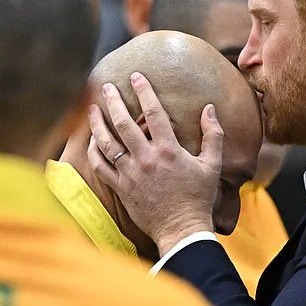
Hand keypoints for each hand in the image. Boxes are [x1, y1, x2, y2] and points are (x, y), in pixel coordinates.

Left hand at [87, 72, 223, 254]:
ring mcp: (131, 174)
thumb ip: (213, 135)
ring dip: (98, 123)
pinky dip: (94, 151)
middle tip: (107, 86)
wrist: (182, 228)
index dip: (144, 92)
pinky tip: (92, 139)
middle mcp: (146, 159)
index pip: (154, 113)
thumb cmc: (199, 196)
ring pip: (107, 143)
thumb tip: (209, 109)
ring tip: (93, 108)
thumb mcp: (213, 164)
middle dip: (113, 101)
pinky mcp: (121, 188)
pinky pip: (101, 166)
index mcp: (169, 150)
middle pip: (123, 123)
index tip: (136, 76)